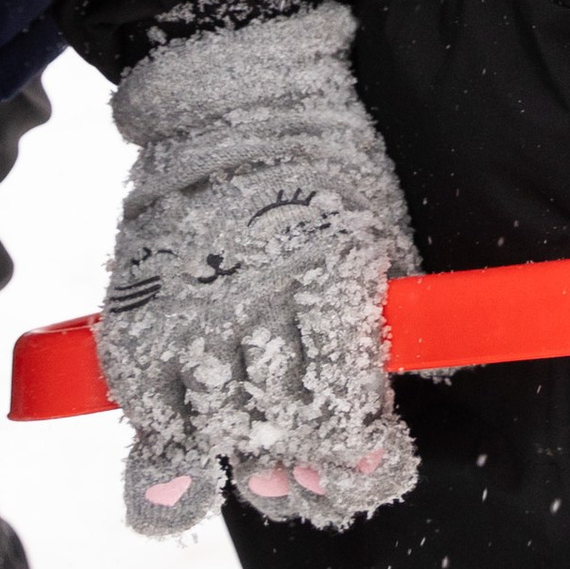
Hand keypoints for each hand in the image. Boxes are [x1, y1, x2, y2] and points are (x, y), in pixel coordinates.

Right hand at [102, 0, 421, 540]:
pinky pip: (145, 417)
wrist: (235, 98)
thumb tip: (436, 376)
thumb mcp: (388, 229)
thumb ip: (401, 310)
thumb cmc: (329, 165)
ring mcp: (187, 316)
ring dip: (244, 462)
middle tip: (316, 467)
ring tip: (266, 459)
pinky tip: (191, 463)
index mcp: (329, 285)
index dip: (364, 459)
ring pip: (214, 438)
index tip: (380, 452)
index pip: (344, 412)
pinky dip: (167, 454)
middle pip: (280, 439)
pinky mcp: (133, 319)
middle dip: (307, 470)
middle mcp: (255, 308)